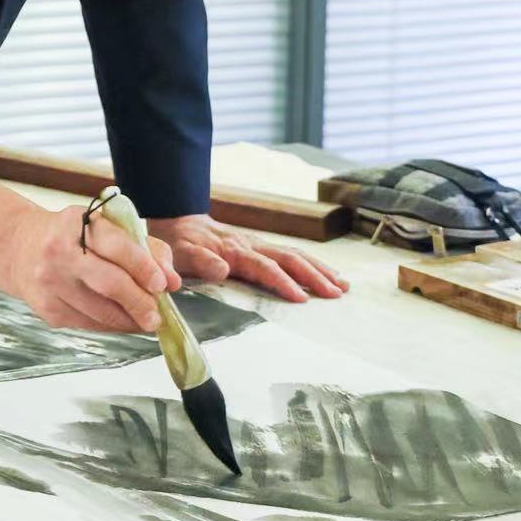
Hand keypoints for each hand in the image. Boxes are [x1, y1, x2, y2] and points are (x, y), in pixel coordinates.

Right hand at [0, 183, 180, 333]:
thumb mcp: (105, 227)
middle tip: (157, 316)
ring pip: (101, 311)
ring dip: (129, 320)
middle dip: (140, 303)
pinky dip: (112, 325)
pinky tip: (122, 320)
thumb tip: (172, 281)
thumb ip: (145, 248)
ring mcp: (50, 283)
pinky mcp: (47, 310)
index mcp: (76, 224)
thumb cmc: (73, 236)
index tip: (162, 284)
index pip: (116, 245)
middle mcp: (59, 252)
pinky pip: (89, 324)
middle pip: (109, 284)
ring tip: (145, 320)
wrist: (20, 248)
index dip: (143, 267)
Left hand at [145, 212, 348, 302]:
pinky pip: (290, 255)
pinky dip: (311, 264)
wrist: (178, 222)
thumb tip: (222, 270)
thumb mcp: (180, 252)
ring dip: (319, 269)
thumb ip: (199, 261)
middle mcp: (251, 245)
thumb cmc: (178, 243)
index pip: (264, 268)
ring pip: (294, 255)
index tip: (301, 298)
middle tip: (335, 293)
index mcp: (234, 251)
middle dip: (314, 276)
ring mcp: (258, 245)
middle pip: (288, 259)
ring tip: (343, 286)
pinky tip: (326, 275)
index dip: (283, 282)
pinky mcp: (261, 248)